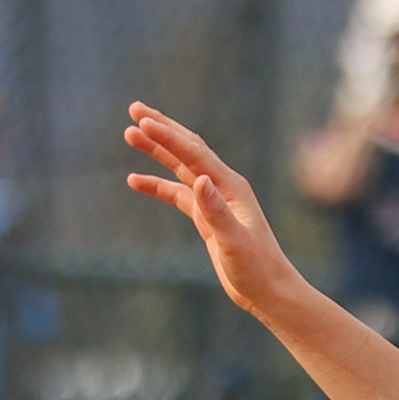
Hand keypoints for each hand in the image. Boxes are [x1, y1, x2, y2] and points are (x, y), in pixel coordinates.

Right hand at [126, 102, 306, 318]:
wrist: (269, 291)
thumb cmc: (257, 268)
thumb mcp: (234, 241)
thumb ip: (216, 211)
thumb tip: (199, 180)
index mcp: (231, 187)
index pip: (194, 153)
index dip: (167, 136)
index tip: (140, 121)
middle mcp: (223, 187)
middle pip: (187, 149)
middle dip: (161, 128)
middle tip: (133, 108)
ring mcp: (214, 201)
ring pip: (180, 167)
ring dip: (156, 150)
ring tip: (129, 134)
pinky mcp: (207, 218)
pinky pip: (177, 193)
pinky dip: (157, 185)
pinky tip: (135, 180)